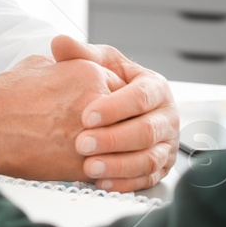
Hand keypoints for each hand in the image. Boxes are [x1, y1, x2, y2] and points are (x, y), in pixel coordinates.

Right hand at [0, 54, 124, 184]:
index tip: (107, 114)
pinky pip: (107, 169)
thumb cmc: (6, 95)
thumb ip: (66, 66)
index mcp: (90, 73)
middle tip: (111, 135)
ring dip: (116, 153)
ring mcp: (93, 134)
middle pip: (128, 118)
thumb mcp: (39, 64)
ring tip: (102, 155)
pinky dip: (103, 172)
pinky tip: (92, 170)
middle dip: (121, 128)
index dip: (116, 103)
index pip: (123, 89)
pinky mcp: (82, 164)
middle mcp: (97, 101)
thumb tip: (70, 69)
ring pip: (121, 147)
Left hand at [50, 37, 178, 190]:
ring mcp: (166, 144)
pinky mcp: (160, 168)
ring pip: (148, 159)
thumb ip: (80, 55)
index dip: (116, 107)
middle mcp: (166, 117)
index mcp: (156, 87)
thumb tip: (59, 42)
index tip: (87, 115)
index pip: (142, 96)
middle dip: (114, 139)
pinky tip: (100, 183)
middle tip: (82, 144)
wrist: (120, 110)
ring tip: (89, 168)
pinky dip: (124, 183)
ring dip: (118, 166)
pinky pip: (146, 180)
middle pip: (147, 131)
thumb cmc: (110, 84)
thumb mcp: (99, 65)